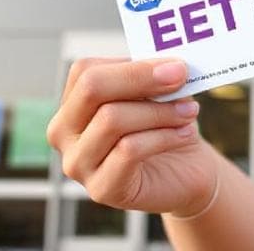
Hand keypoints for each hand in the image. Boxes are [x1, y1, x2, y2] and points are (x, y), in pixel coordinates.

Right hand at [47, 57, 218, 216]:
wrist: (184, 173)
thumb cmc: (165, 127)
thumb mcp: (158, 94)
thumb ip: (153, 77)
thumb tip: (168, 66)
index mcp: (72, 102)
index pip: (86, 71)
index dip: (133, 65)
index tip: (174, 66)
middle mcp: (63, 132)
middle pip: (92, 89)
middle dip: (141, 79)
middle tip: (180, 78)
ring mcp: (77, 163)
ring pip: (112, 119)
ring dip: (160, 111)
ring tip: (189, 111)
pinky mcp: (101, 188)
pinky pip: (129, 150)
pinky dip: (164, 136)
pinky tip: (185, 134)